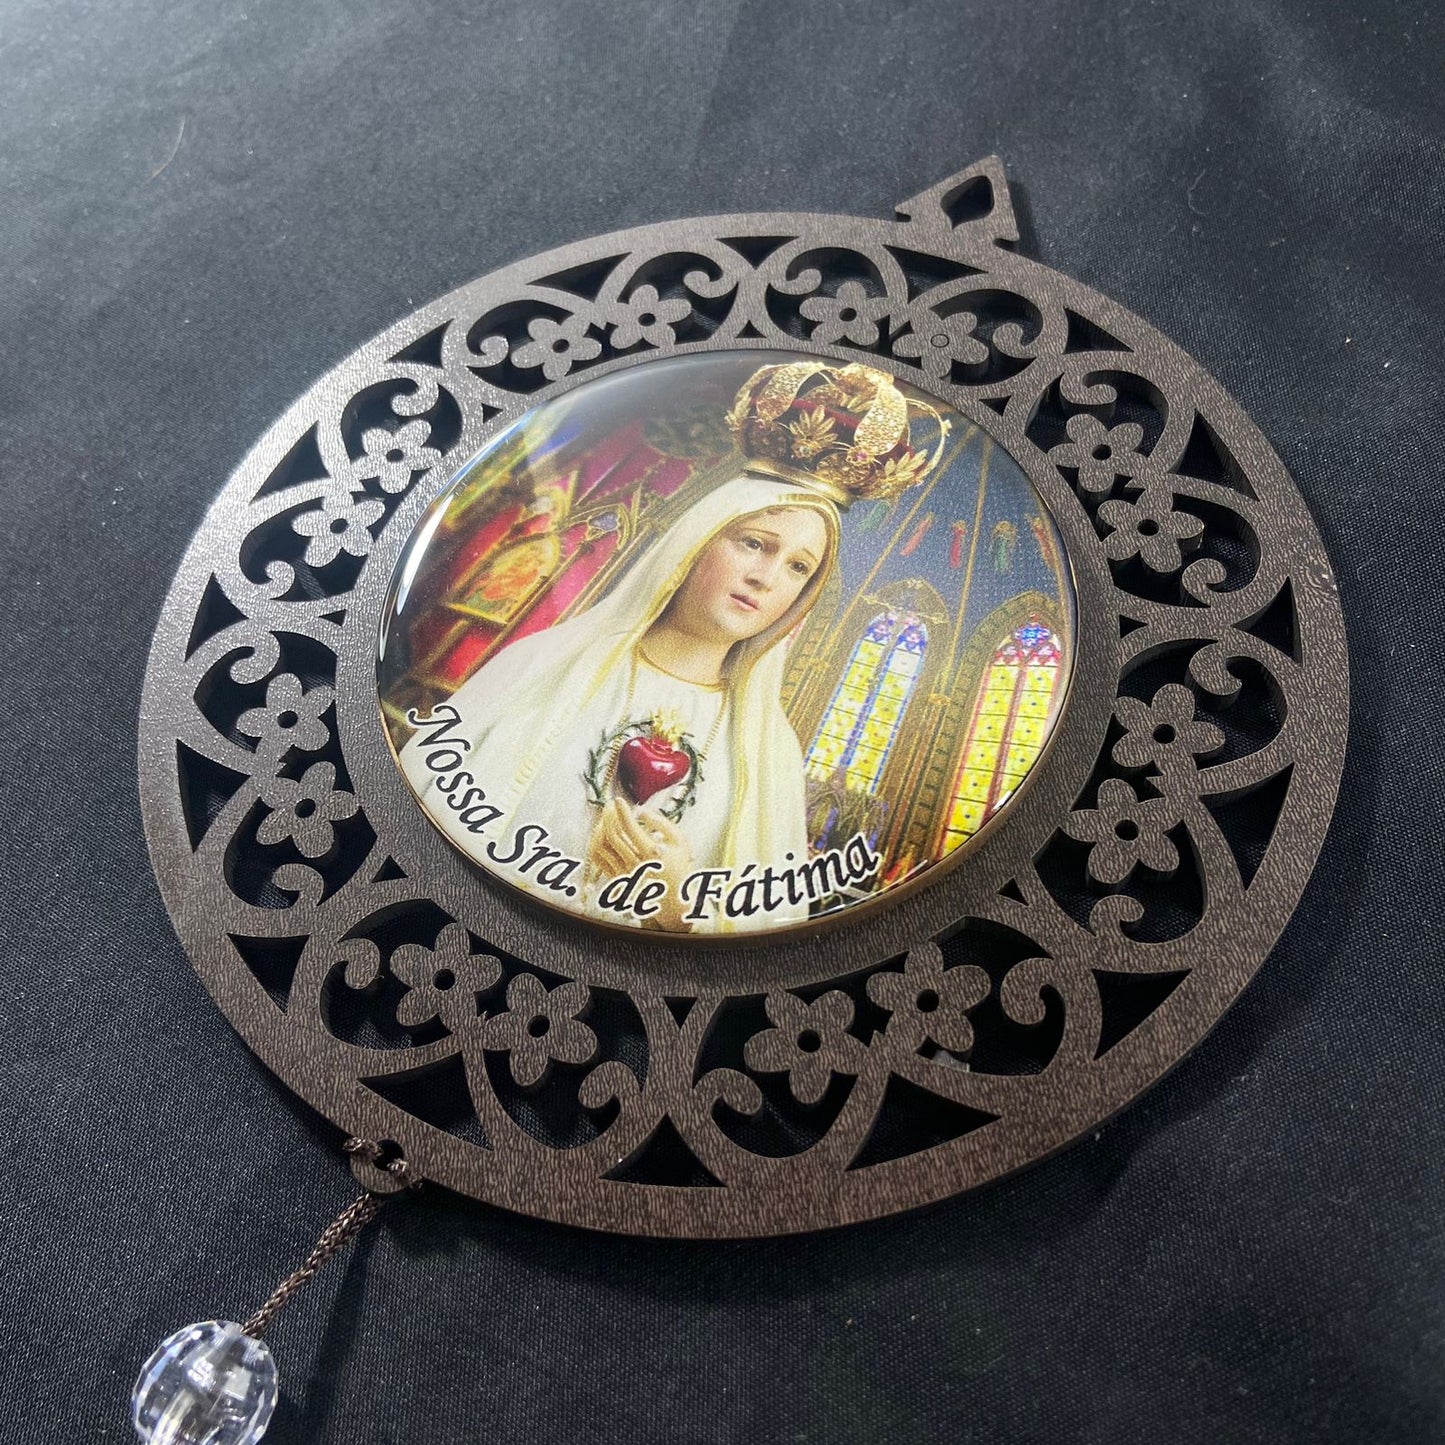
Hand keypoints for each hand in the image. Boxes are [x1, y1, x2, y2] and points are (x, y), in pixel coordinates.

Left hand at [587, 798, 692, 929]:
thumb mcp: (680, 841)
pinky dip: (596, 842)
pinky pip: (598, 858)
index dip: (622, 811)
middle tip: (611, 805)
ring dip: (601, 827)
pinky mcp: (616, 878)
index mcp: (651, 854)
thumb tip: (640, 812)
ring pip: (601, 845)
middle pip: (612, 834)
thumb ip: (662, 823)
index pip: (630, 828)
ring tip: (607, 818)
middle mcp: (635, 864)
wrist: (674, 898)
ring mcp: (623, 873)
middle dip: (609, 815)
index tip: (618, 800)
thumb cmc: (679, 866)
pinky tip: (602, 833)